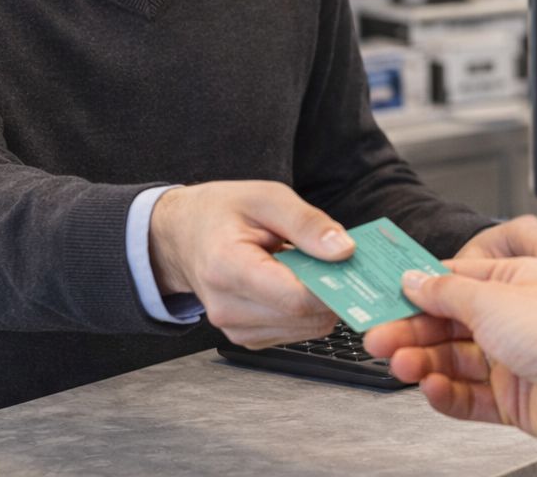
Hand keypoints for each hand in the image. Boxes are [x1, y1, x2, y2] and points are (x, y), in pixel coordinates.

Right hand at [148, 181, 352, 347]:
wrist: (184, 235)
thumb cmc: (222, 212)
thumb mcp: (266, 197)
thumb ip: (306, 223)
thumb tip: (344, 250)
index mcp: (226, 268)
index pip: (294, 298)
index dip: (331, 287)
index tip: (352, 265)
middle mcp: (227, 308)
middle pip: (304, 317)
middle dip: (331, 290)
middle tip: (336, 258)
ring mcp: (235, 329)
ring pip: (306, 329)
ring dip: (319, 300)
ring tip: (306, 266)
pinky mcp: (247, 338)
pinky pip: (296, 332)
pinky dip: (306, 310)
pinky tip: (293, 282)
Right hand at [363, 257, 536, 456]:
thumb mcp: (491, 298)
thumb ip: (446, 292)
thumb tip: (415, 279)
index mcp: (514, 280)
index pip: (454, 282)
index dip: (417, 292)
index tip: (382, 299)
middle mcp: (513, 318)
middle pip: (449, 324)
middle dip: (412, 332)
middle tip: (378, 340)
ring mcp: (513, 359)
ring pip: (455, 361)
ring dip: (425, 362)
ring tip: (401, 366)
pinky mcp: (513, 398)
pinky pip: (470, 396)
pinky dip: (448, 393)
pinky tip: (431, 388)